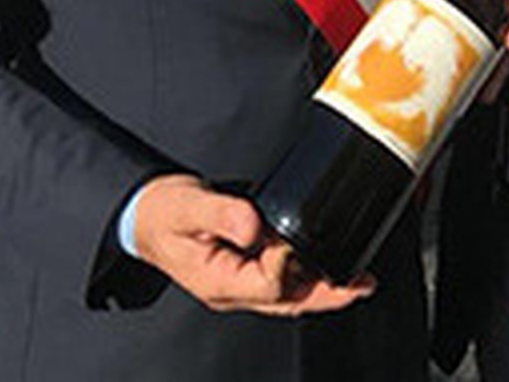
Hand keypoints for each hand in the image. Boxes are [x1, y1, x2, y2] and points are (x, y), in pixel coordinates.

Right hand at [133, 174, 374, 314]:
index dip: (288, 264)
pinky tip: (329, 263)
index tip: (297, 242)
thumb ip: (221, 215)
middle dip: (326, 294)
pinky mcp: (249, 266)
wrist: (148, 214)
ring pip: (290, 293)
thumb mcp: (188, 207)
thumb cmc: (164, 214)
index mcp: (218, 281)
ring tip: (358, 281)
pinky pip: (285, 278)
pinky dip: (310, 272)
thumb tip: (253, 227)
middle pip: (288, 299)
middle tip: (360, 285)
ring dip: (324, 287)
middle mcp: (234, 287)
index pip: (266, 284)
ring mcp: (242, 280)